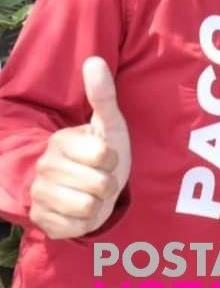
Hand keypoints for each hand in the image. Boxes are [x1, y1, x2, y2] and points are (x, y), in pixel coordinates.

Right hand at [29, 57, 131, 238]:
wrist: (95, 189)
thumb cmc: (106, 153)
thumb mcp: (111, 124)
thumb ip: (103, 95)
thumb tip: (94, 60)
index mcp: (60, 142)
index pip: (103, 155)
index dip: (113, 159)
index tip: (106, 156)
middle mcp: (43, 167)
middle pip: (98, 183)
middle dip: (109, 184)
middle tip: (101, 178)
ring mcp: (39, 195)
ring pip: (87, 206)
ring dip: (98, 203)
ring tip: (92, 194)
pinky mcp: (42, 221)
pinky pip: (75, 226)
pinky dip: (85, 222)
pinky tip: (80, 211)